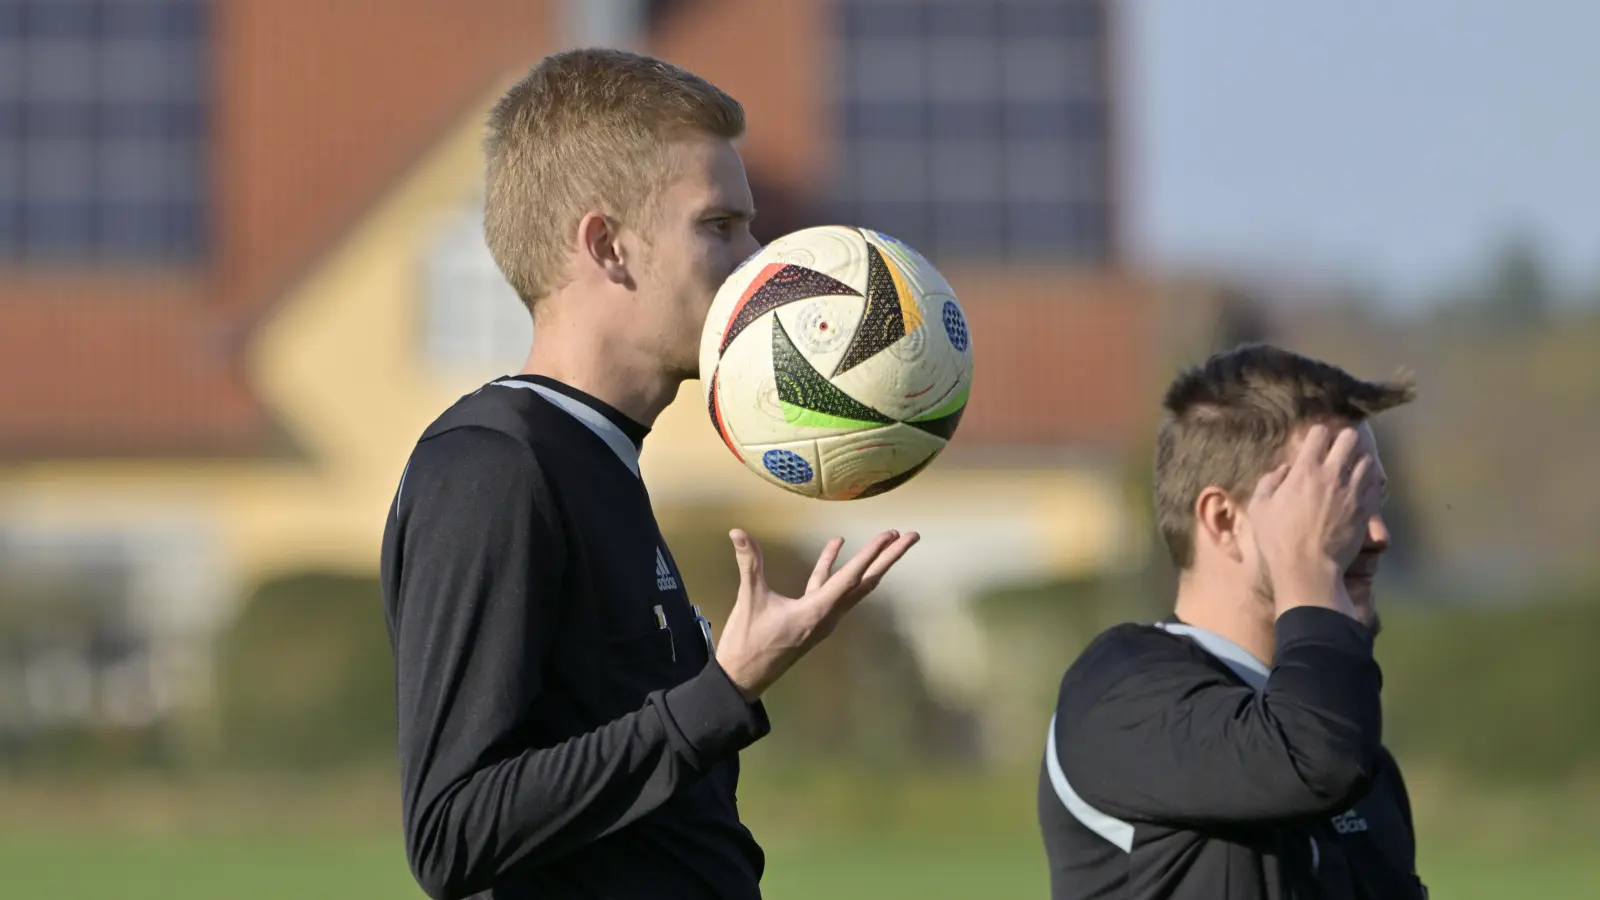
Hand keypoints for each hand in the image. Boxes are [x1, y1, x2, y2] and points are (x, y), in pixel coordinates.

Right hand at [715, 528, 919, 700]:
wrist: (743, 678)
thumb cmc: (748, 642)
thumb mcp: (750, 601)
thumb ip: (749, 564)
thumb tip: (738, 531)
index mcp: (817, 611)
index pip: (851, 577)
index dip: (871, 554)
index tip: (891, 536)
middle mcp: (828, 615)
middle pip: (866, 582)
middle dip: (889, 558)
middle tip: (912, 536)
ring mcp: (823, 618)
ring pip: (853, 586)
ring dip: (868, 562)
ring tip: (886, 539)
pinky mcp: (814, 618)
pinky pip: (833, 589)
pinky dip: (835, 567)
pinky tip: (836, 547)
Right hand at [1247, 424, 1382, 614]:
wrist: (1308, 569)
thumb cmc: (1278, 540)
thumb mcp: (1260, 508)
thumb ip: (1269, 482)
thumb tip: (1284, 469)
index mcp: (1305, 471)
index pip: (1320, 433)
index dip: (1317, 434)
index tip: (1314, 442)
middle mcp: (1333, 475)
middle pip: (1350, 439)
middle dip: (1344, 440)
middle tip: (1337, 450)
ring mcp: (1354, 492)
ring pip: (1367, 460)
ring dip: (1359, 461)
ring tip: (1351, 470)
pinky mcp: (1367, 509)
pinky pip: (1375, 485)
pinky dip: (1369, 483)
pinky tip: (1360, 489)